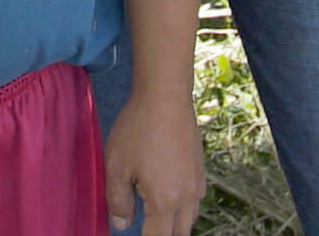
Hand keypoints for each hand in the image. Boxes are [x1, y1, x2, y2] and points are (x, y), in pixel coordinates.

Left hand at [103, 86, 204, 232]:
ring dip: (174, 224)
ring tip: (155, 216)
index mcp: (165, 201)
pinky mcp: (200, 170)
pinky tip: (170, 196)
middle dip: (162, 234)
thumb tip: (121, 225)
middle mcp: (187, 197)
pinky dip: (183, 208)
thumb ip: (118, 200)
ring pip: (189, 219)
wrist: (166, 97)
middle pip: (179, 233)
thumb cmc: (138, 129)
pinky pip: (195, 201)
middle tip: (146, 227)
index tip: (136, 234)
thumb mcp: (117, 165)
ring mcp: (197, 183)